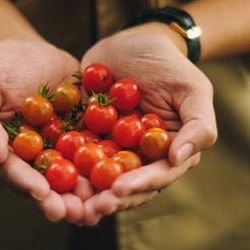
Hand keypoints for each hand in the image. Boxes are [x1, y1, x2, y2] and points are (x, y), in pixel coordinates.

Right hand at [0, 39, 92, 222]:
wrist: (34, 52)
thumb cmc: (1, 67)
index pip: (9, 172)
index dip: (24, 183)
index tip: (41, 192)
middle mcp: (24, 160)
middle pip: (38, 186)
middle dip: (55, 201)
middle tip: (72, 213)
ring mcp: (51, 154)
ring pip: (64, 180)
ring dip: (79, 196)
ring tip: (95, 207)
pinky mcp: (74, 144)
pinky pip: (86, 159)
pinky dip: (98, 172)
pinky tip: (113, 182)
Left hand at [80, 24, 217, 224]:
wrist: (133, 42)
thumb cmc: (168, 64)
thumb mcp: (192, 89)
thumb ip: (198, 125)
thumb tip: (179, 159)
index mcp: (166, 151)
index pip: (156, 175)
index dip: (138, 185)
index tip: (118, 190)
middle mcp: (138, 155)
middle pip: (124, 183)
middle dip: (107, 198)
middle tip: (88, 208)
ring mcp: (111, 146)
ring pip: (98, 175)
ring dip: (84, 191)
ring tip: (67, 202)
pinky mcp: (86, 133)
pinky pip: (74, 151)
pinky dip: (64, 163)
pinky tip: (50, 171)